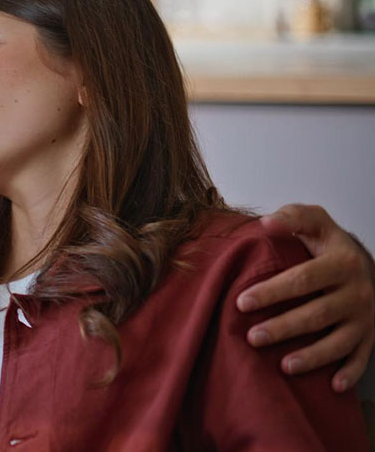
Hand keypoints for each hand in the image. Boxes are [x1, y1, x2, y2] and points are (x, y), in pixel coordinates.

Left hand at [236, 204, 374, 391]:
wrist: (367, 265)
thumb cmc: (329, 245)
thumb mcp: (317, 222)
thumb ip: (294, 217)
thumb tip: (266, 223)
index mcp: (342, 263)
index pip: (303, 279)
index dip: (273, 291)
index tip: (242, 302)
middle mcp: (358, 292)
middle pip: (317, 314)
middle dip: (284, 328)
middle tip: (253, 337)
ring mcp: (365, 317)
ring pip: (339, 341)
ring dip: (312, 356)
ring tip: (284, 367)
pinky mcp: (370, 335)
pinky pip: (362, 357)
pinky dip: (350, 373)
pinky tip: (333, 386)